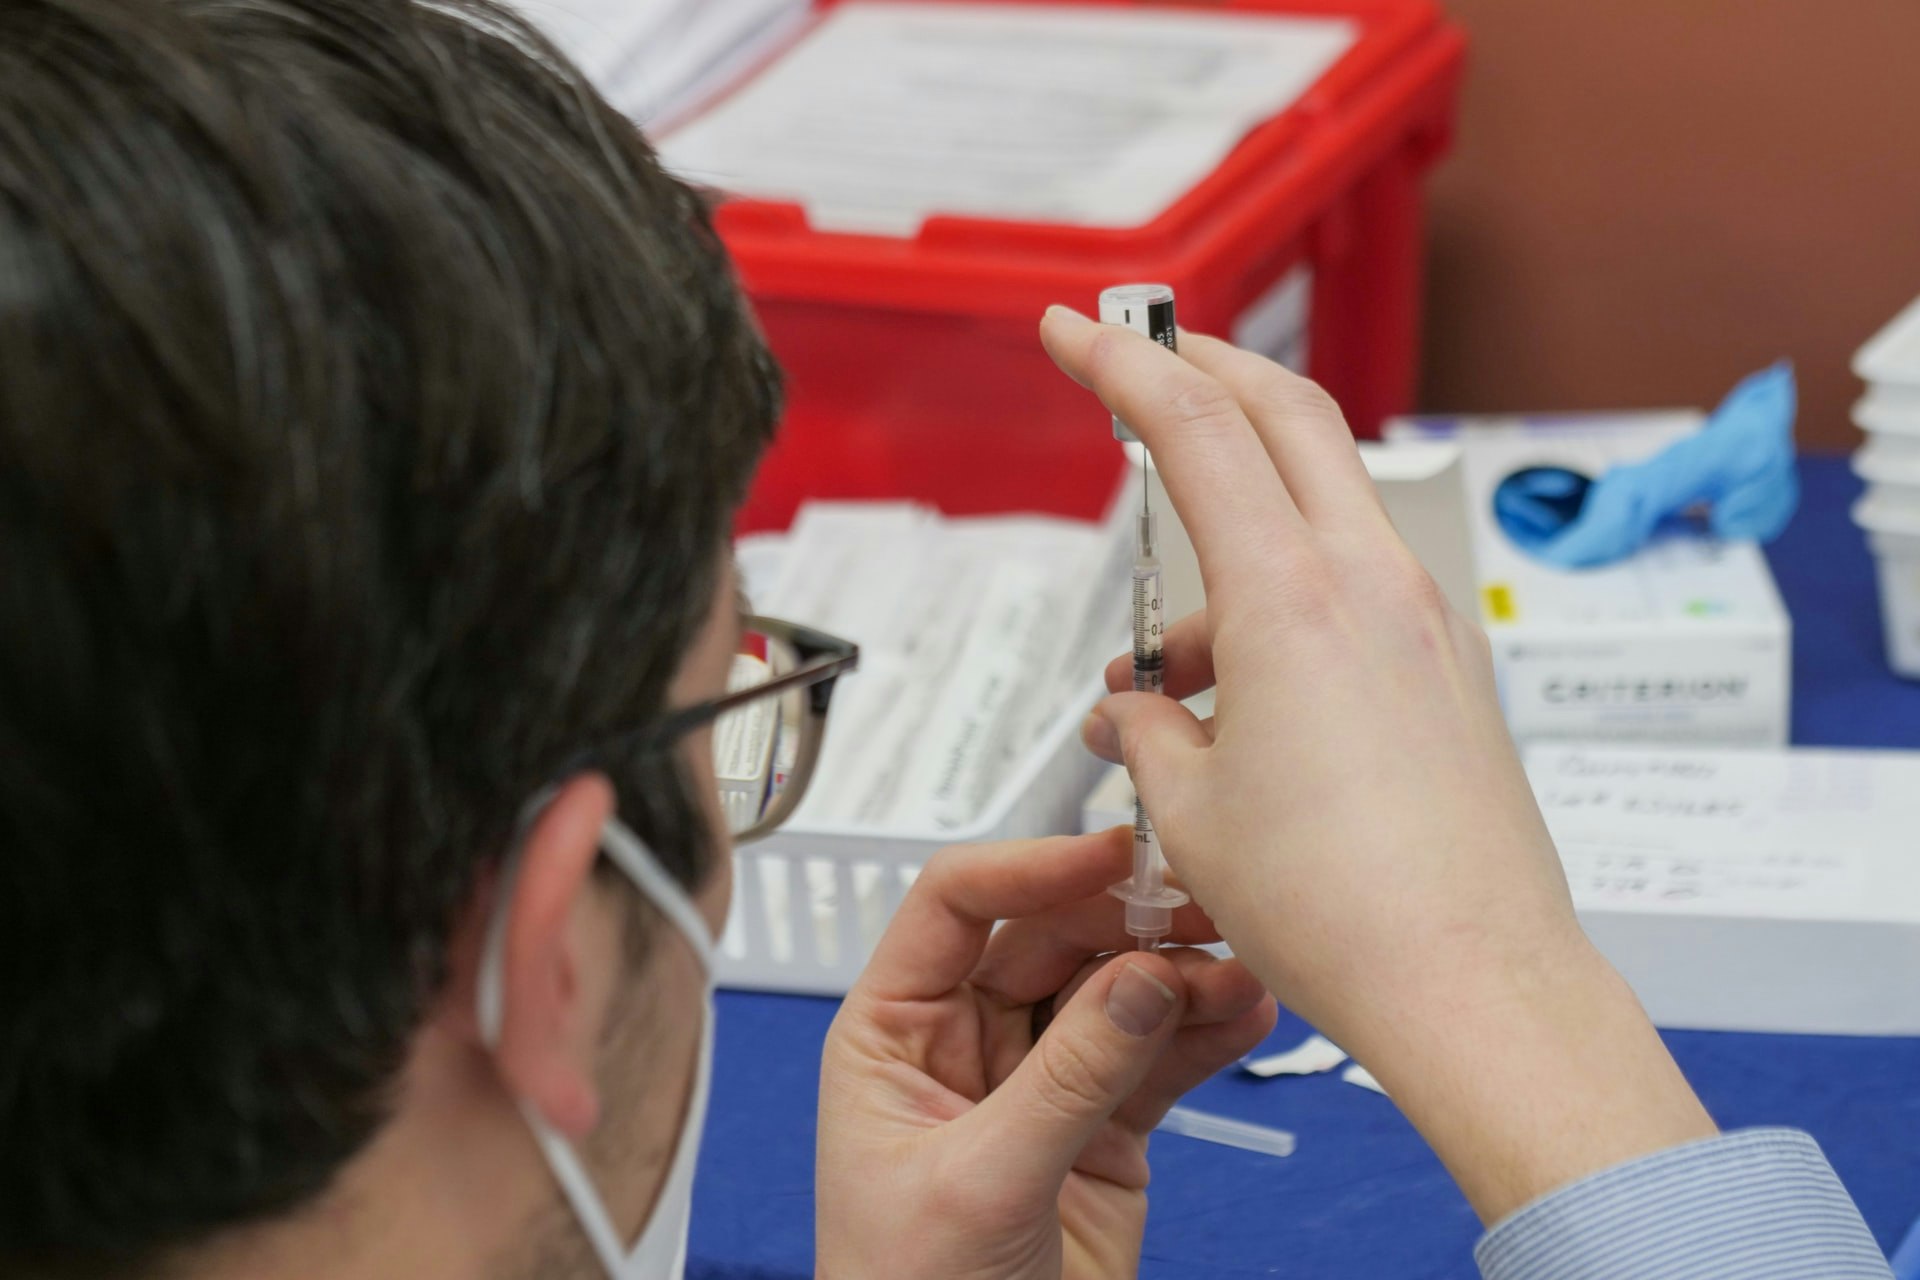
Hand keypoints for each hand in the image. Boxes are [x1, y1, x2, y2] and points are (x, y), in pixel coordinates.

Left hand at [815, 828, 1274, 1278]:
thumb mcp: (980, 1183)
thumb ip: (1067, 1079)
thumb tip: (1141, 976)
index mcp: (892, 1030)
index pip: (955, 905)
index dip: (1031, 868)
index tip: (1111, 855)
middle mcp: (962, 1039)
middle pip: (1050, 937)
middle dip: (1128, 922)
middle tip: (1205, 912)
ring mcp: (1037, 1082)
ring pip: (1114, 994)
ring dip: (1180, 976)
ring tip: (1242, 971)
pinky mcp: (1100, 1129)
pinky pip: (1156, 1060)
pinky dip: (1204, 1034)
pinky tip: (1248, 1014)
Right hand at [1038, 308, 1715, 1221]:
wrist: (1473, 984)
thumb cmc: (1338, 908)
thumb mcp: (1191, 812)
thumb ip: (1147, 733)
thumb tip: (1135, 715)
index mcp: (1291, 596)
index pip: (1193, 425)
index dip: (1120, 362)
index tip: (1070, 330)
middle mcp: (1370, 583)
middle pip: (1287, 414)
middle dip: (1204, 372)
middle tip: (1137, 366)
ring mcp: (1424, 621)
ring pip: (1317, 513)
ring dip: (1229, 546)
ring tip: (1158, 681)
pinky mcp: (1448, 671)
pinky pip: (1351, 593)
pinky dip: (1282, 607)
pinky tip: (1235, 708)